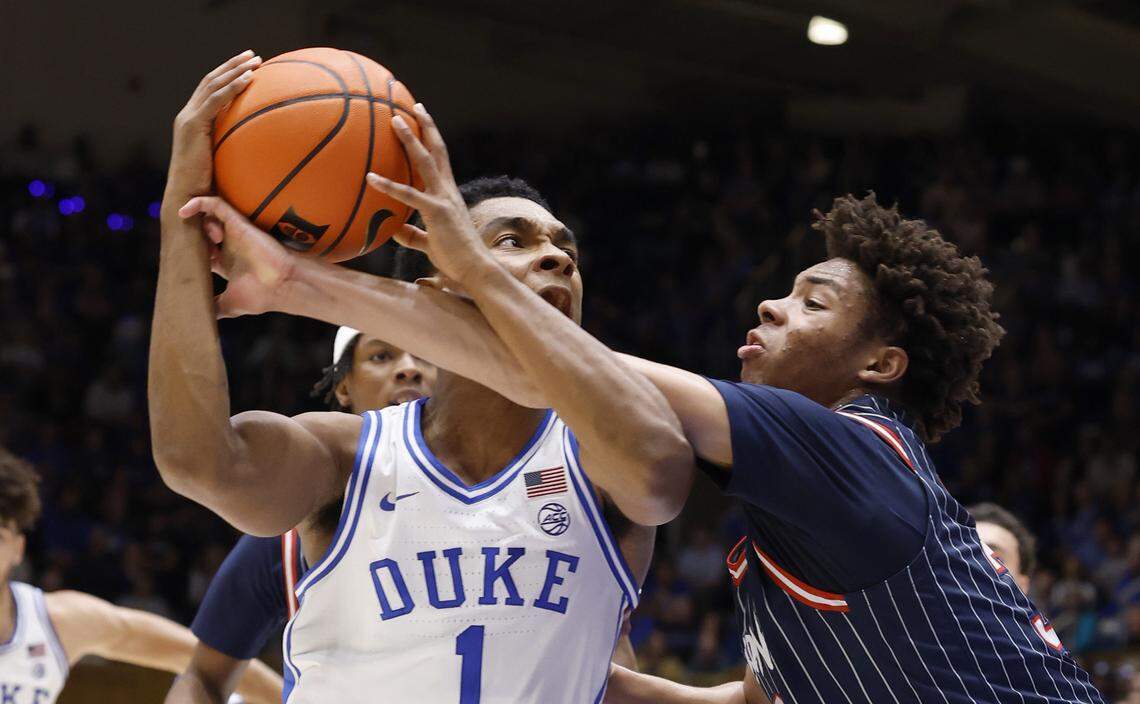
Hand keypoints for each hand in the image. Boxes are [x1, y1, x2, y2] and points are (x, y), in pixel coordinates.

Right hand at [165, 50, 261, 203]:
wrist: (187, 198)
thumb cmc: (207, 189)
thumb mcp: (223, 163)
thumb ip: (233, 149)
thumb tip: (257, 150)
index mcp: (193, 121)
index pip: (210, 89)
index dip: (228, 75)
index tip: (247, 66)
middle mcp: (187, 115)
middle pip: (210, 80)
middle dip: (232, 65)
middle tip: (253, 55)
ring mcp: (188, 118)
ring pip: (212, 85)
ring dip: (235, 70)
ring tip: (255, 61)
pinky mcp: (192, 125)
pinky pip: (216, 101)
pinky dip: (232, 87)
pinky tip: (249, 79)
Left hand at [178, 196, 296, 318]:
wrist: (282, 286)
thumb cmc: (260, 296)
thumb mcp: (228, 305)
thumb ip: (214, 307)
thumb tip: (198, 318)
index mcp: (227, 263)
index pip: (204, 249)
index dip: (191, 251)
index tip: (181, 259)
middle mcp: (230, 246)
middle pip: (204, 230)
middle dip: (193, 235)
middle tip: (189, 246)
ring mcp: (234, 233)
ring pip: (208, 216)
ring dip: (199, 225)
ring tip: (210, 241)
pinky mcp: (237, 223)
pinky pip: (215, 204)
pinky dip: (198, 203)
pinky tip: (183, 211)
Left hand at [365, 105, 497, 284]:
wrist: (475, 269)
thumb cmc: (455, 259)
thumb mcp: (429, 243)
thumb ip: (411, 235)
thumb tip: (392, 229)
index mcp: (448, 195)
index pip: (440, 160)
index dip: (432, 139)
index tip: (424, 120)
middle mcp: (448, 191)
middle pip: (437, 150)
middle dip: (425, 127)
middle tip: (413, 106)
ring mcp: (443, 199)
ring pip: (425, 161)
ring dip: (409, 139)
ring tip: (394, 120)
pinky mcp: (436, 213)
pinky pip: (409, 195)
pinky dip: (389, 185)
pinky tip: (371, 177)